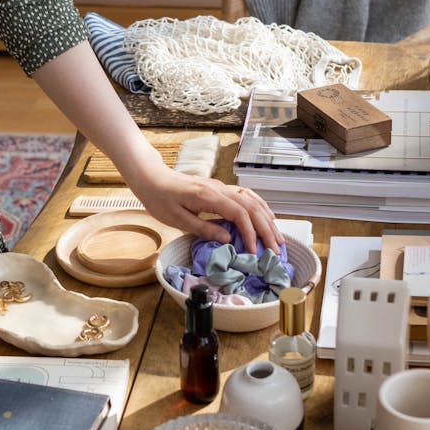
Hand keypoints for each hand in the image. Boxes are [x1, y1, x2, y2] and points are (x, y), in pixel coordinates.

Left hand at [128, 164, 282, 254]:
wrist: (153, 178)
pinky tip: (267, 217)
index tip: (254, 251)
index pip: (239, 214)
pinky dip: (260, 206)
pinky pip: (246, 196)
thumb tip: (227, 239)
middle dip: (266, 229)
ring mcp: (222, 187)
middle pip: (251, 207)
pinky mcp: (221, 189)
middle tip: (275, 250)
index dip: (250, 233)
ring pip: (252, 201)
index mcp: (208, 196)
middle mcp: (219, 189)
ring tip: (277, 237)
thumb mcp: (177, 219)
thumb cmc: (160, 199)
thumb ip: (203, 228)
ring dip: (267, 219)